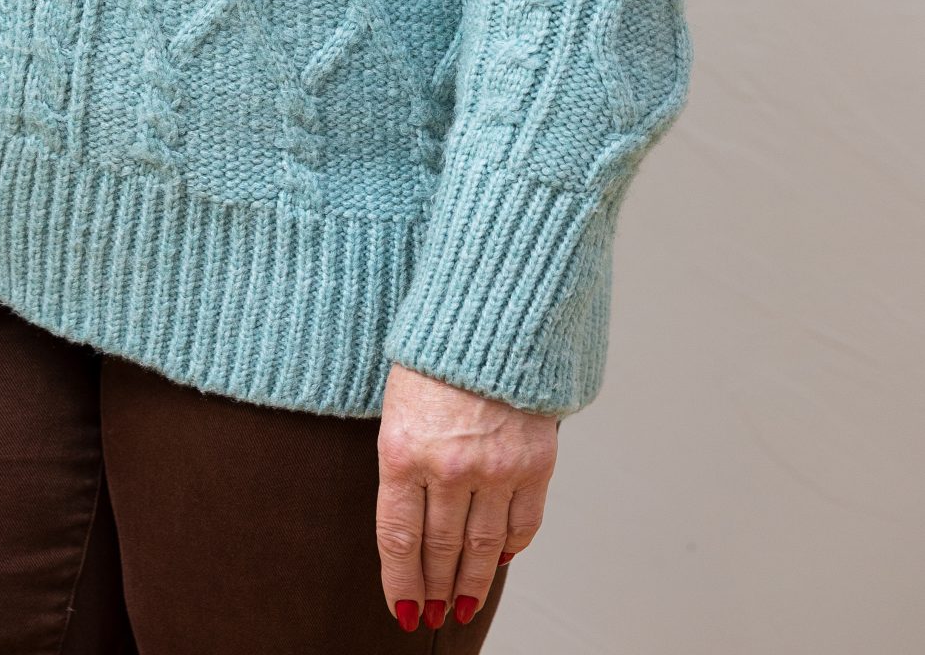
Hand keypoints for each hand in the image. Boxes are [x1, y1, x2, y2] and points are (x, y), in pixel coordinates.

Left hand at [375, 361, 557, 631]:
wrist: (489, 316)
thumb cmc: (434, 358)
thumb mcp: (398, 407)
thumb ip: (404, 465)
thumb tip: (412, 528)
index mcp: (403, 450)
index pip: (399, 540)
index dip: (401, 584)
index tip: (403, 610)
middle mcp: (449, 466)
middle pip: (441, 550)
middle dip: (435, 589)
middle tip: (433, 614)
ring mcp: (496, 468)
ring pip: (483, 547)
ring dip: (473, 581)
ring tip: (464, 603)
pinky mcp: (534, 462)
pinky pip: (523, 524)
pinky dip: (511, 548)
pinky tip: (501, 560)